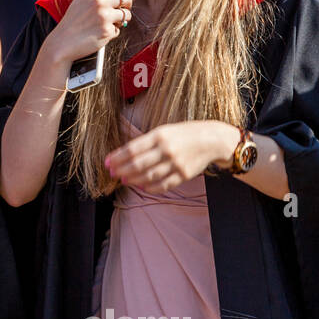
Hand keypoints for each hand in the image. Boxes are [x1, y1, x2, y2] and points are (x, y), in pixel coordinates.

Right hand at [42, 0, 133, 68]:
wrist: (63, 43)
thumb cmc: (72, 21)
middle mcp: (100, 2)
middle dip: (129, 4)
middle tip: (124, 10)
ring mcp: (104, 16)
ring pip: (126, 14)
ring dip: (122, 20)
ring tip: (110, 23)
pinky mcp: (107, 31)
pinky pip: (118, 29)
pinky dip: (112, 32)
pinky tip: (100, 33)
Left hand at [105, 121, 235, 193]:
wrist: (212, 139)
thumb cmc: (183, 133)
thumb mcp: (164, 130)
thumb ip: (145, 142)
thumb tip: (124, 154)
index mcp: (159, 135)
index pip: (132, 149)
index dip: (117, 158)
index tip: (107, 163)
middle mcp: (166, 149)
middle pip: (137, 164)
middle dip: (121, 170)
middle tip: (112, 174)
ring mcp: (176, 163)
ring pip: (148, 176)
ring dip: (133, 180)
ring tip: (124, 180)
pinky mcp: (184, 175)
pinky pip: (163, 185)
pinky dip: (150, 187)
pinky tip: (142, 186)